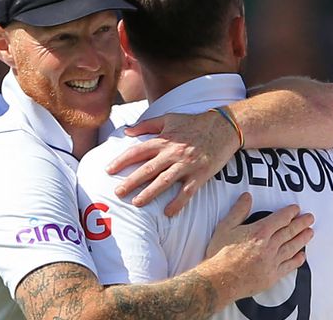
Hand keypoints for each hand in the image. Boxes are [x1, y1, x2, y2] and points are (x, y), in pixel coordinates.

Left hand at [106, 112, 238, 215]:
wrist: (224, 127)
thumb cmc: (194, 123)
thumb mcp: (169, 118)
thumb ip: (147, 125)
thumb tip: (126, 132)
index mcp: (164, 140)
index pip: (138, 151)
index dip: (122, 160)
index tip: (109, 170)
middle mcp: (173, 152)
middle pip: (148, 169)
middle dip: (131, 181)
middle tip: (117, 193)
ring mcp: (187, 164)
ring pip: (164, 181)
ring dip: (149, 193)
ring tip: (136, 203)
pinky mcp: (200, 174)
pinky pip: (187, 192)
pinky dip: (178, 203)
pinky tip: (168, 213)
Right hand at [204, 193, 313, 299]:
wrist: (220, 280)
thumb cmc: (220, 254)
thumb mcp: (225, 227)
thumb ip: (238, 211)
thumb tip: (247, 197)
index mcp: (259, 232)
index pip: (280, 219)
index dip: (290, 212)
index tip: (296, 209)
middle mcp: (269, 246)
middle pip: (290, 232)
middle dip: (301, 223)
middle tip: (310, 218)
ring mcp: (272, 261)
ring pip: (292, 247)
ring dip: (302, 239)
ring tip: (310, 232)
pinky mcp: (272, 275)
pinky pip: (289, 266)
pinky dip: (297, 260)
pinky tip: (302, 256)